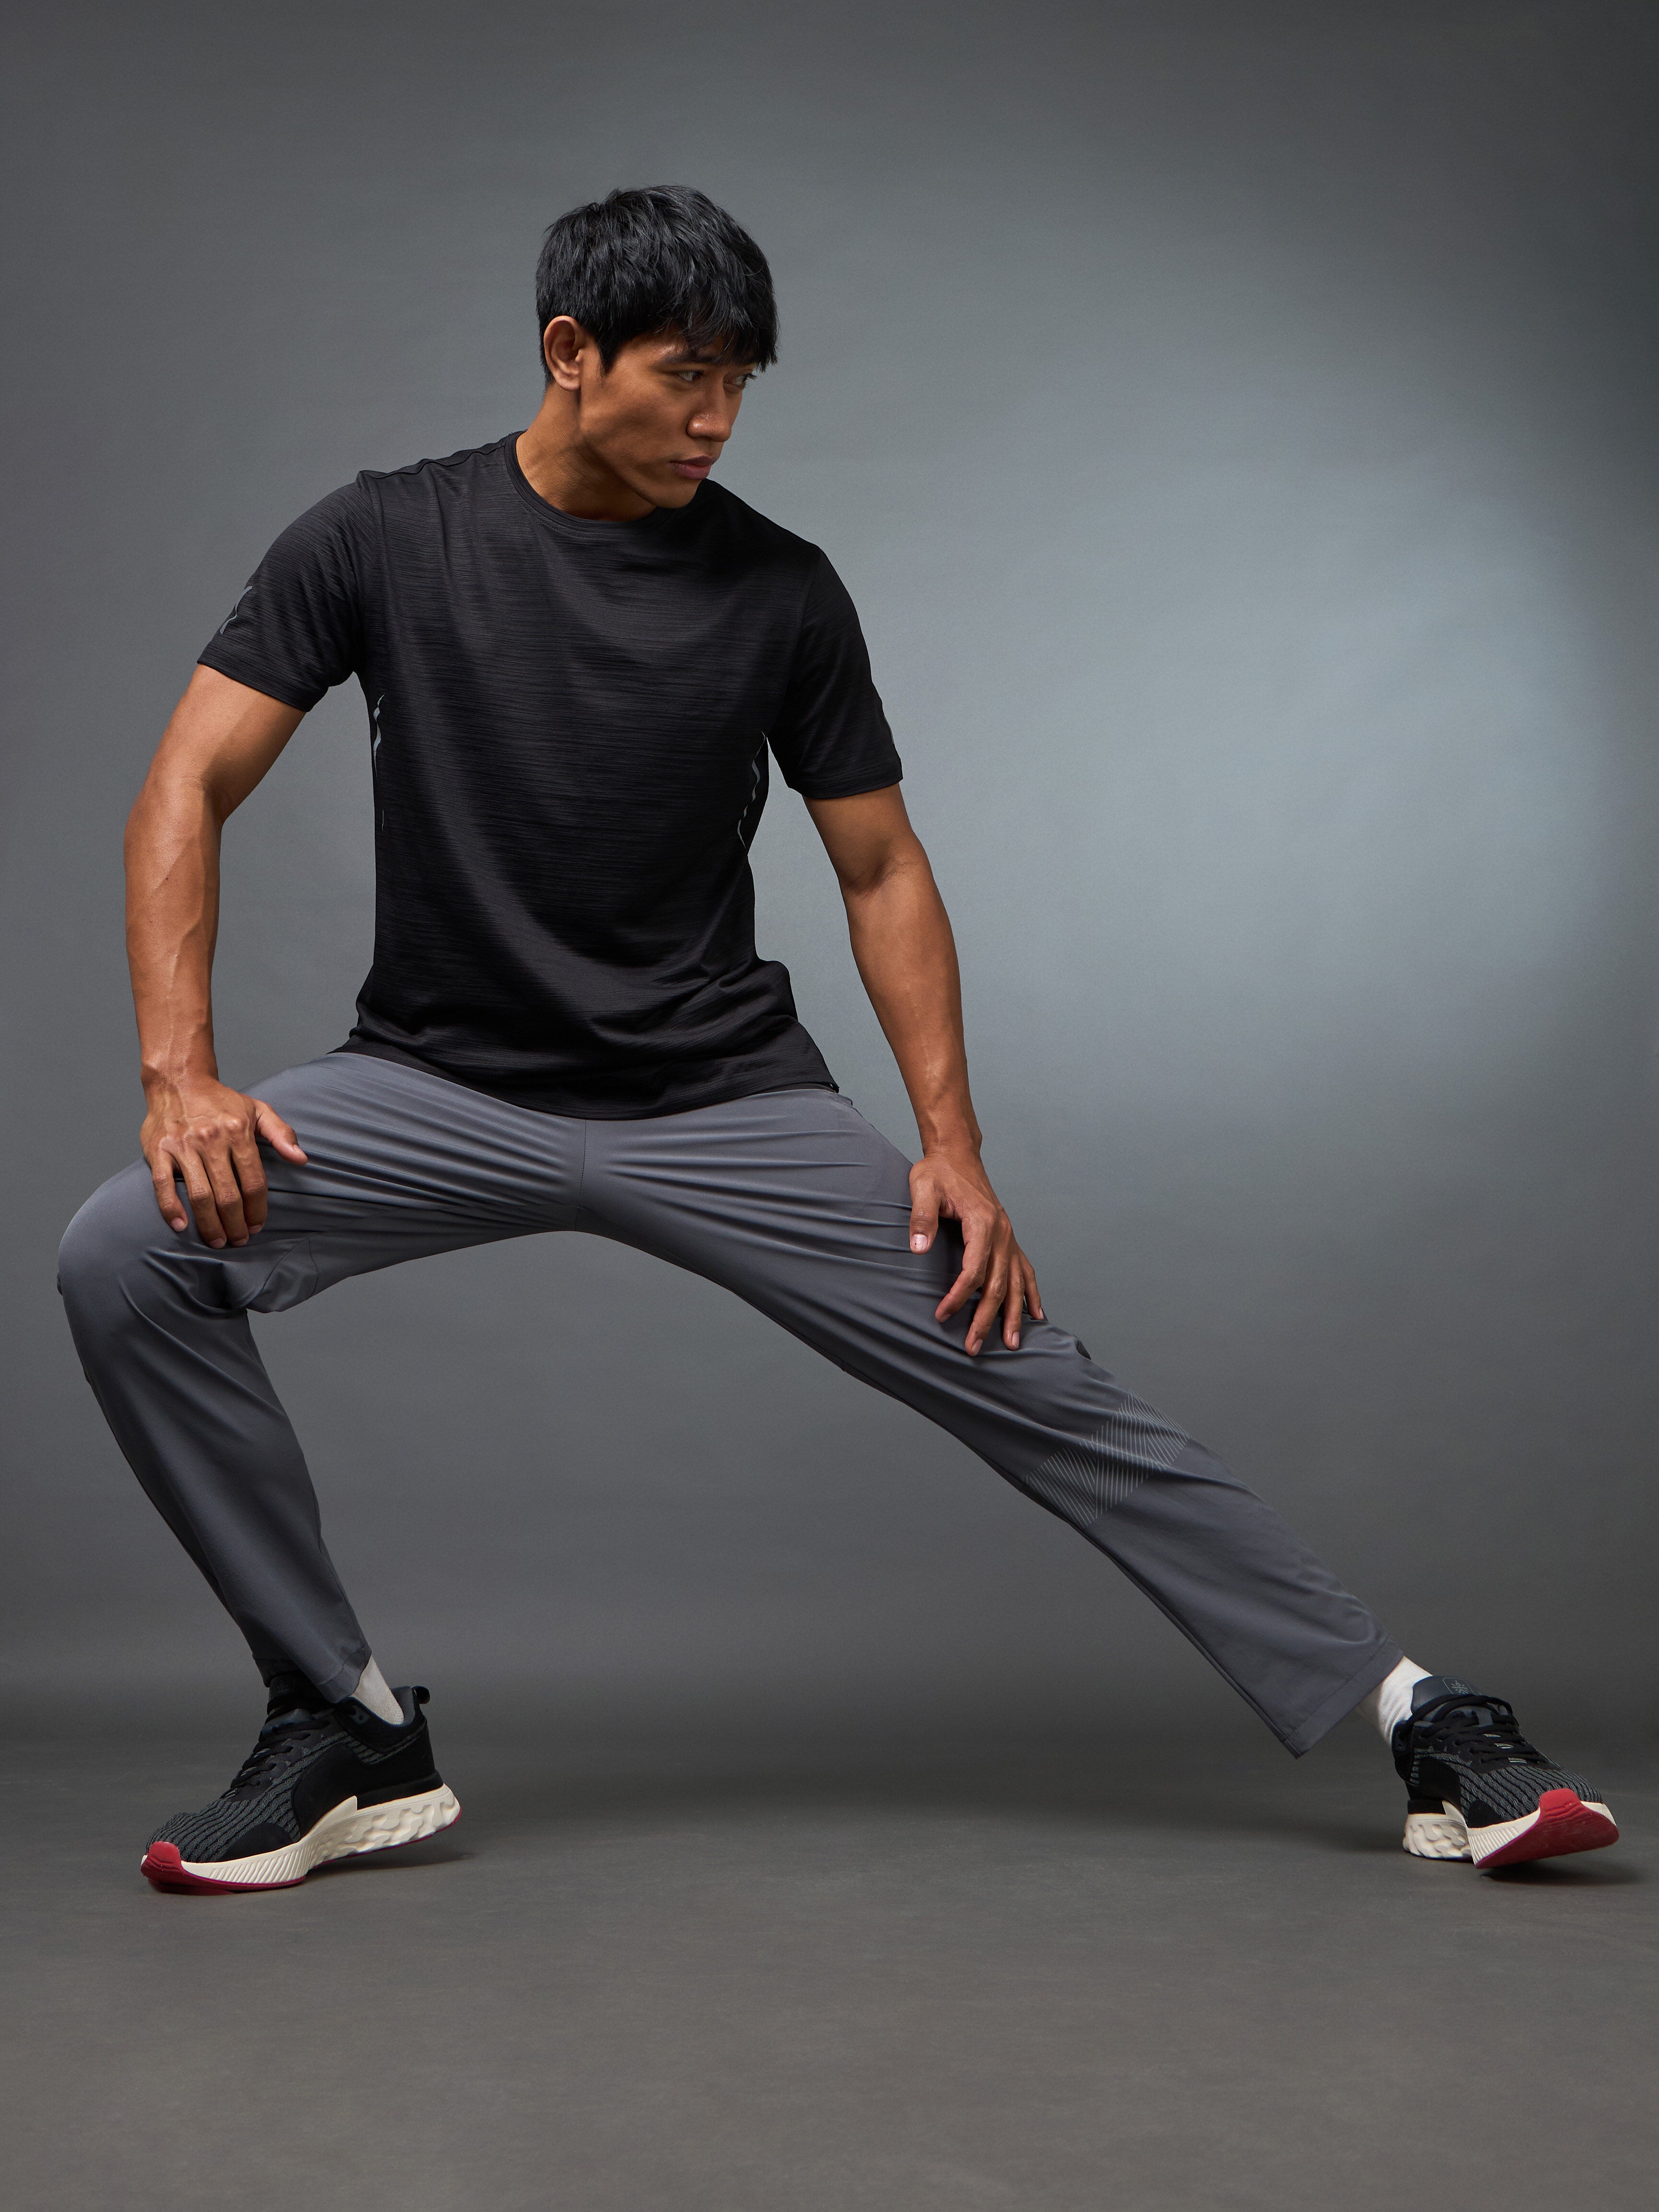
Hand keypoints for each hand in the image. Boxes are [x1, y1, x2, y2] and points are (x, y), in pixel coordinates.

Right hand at [140, 1077, 307, 1247]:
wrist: (178, 1081)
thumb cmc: (220, 1100)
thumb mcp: (257, 1109)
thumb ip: (281, 1133)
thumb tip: (301, 1158)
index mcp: (238, 1131)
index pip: (254, 1181)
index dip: (258, 1209)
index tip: (258, 1225)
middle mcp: (211, 1140)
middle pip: (228, 1194)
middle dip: (236, 1223)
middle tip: (239, 1240)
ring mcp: (183, 1146)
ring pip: (200, 1194)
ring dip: (210, 1224)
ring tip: (218, 1241)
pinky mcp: (158, 1150)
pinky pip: (163, 1185)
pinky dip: (171, 1208)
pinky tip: (181, 1226)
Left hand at [908, 1144, 1043, 1354]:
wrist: (957, 1155)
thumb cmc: (938, 1172)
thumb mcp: (923, 1188)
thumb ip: (921, 1218)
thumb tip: (918, 1249)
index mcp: (982, 1223)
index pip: (974, 1270)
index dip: (958, 1296)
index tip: (941, 1314)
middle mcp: (1002, 1233)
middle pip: (998, 1284)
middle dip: (987, 1318)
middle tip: (974, 1346)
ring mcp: (1009, 1236)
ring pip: (1016, 1282)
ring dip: (1013, 1314)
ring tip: (1012, 1343)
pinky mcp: (1008, 1238)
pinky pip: (1025, 1270)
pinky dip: (1031, 1293)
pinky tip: (1034, 1314)